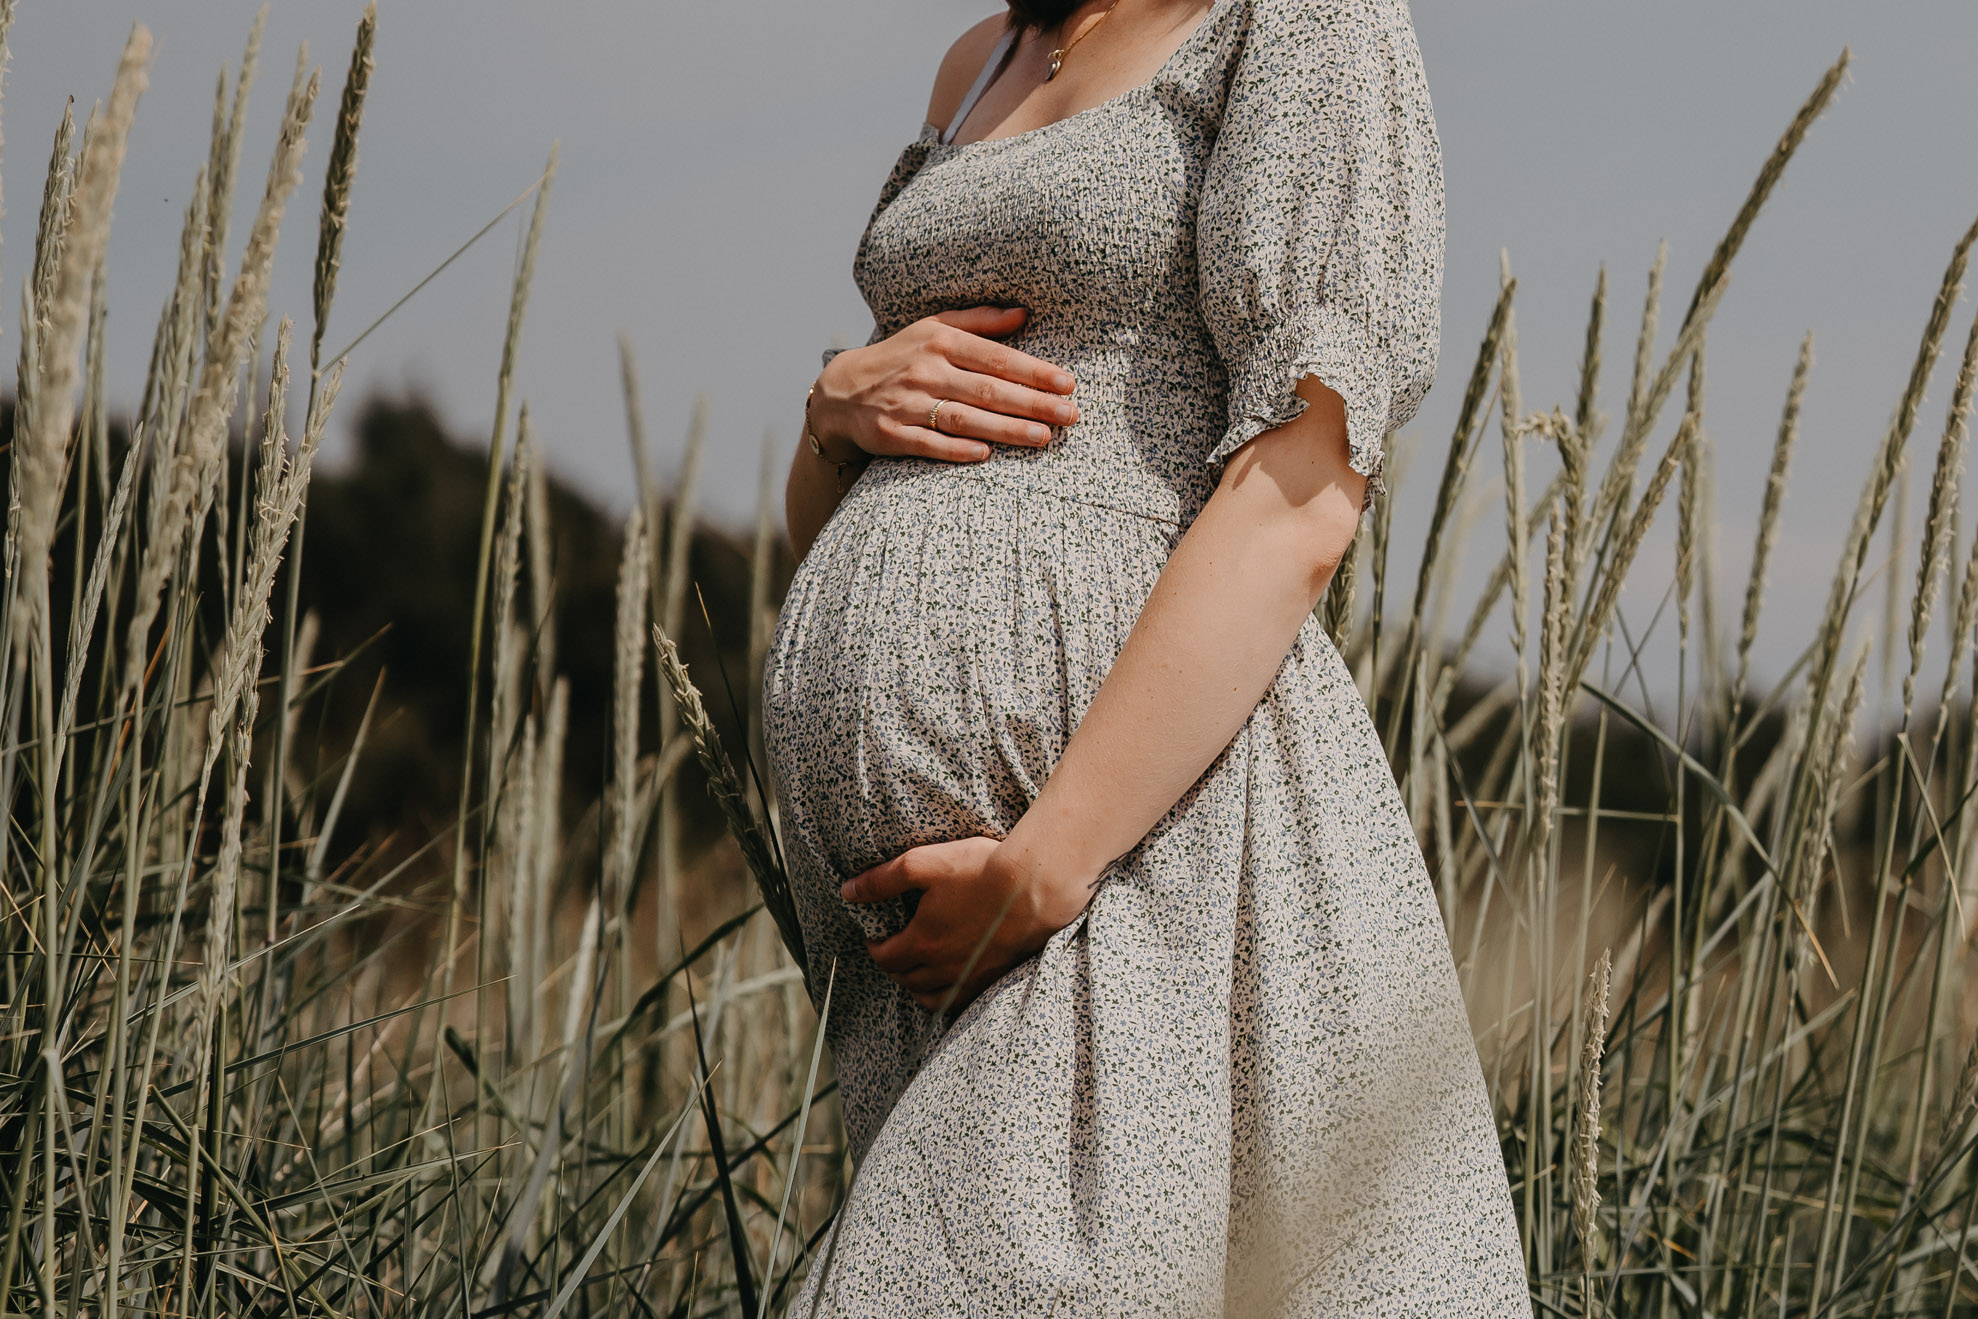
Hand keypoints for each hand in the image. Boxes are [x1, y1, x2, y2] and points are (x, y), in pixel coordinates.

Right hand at [810, 307, 1079, 464]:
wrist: (841, 391)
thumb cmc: (901, 358)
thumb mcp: (933, 328)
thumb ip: (980, 321)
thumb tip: (1024, 313)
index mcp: (940, 341)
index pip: (995, 357)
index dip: (1033, 371)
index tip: (1067, 384)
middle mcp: (925, 370)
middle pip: (987, 390)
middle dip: (1032, 403)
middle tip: (1069, 415)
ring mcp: (906, 403)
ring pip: (964, 418)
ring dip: (1006, 429)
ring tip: (1043, 437)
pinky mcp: (890, 433)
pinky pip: (928, 443)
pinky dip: (956, 449)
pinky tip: (986, 454)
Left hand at [841, 836, 1095, 1012]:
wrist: (1035, 886)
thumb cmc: (980, 870)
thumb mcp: (923, 864)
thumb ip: (881, 880)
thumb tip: (847, 891)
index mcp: (922, 941)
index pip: (885, 958)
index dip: (875, 948)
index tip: (875, 938)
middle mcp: (943, 966)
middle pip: (906, 979)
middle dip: (894, 967)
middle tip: (893, 952)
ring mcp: (971, 976)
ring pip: (932, 997)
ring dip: (917, 987)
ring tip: (916, 972)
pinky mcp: (995, 978)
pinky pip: (962, 1001)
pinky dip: (947, 997)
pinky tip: (950, 983)